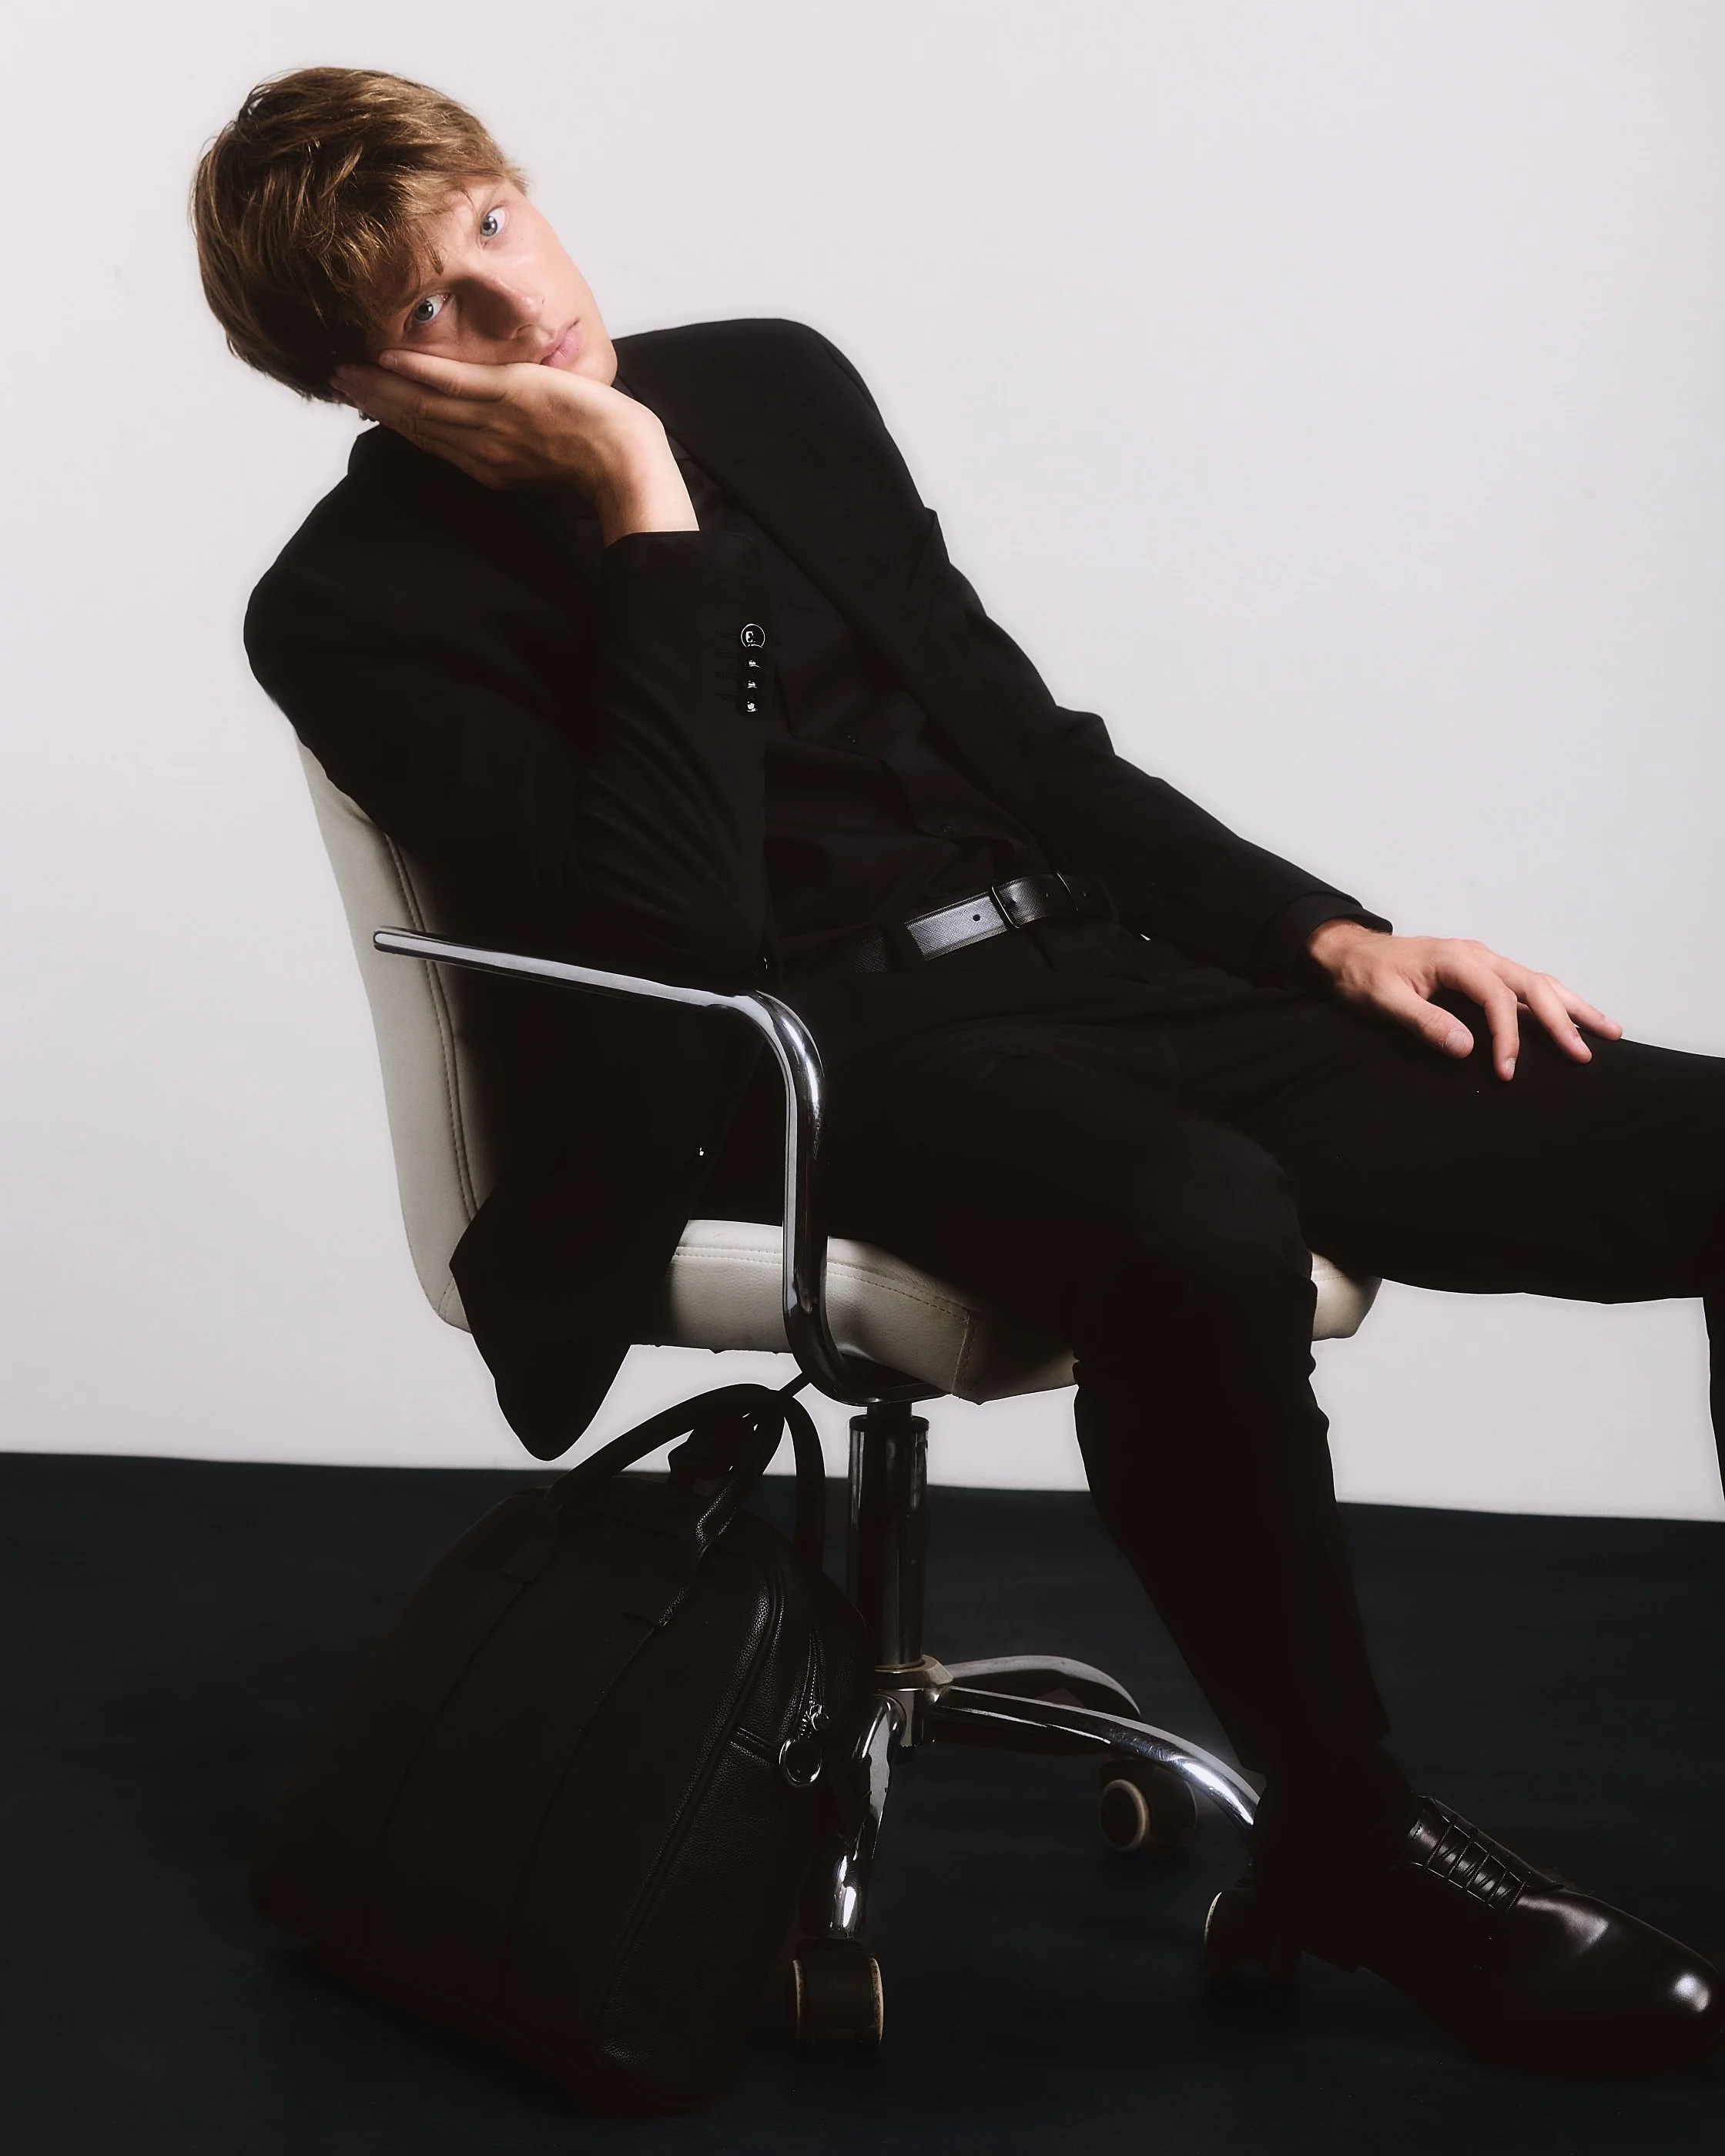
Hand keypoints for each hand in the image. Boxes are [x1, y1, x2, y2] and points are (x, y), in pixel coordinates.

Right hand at [328, 350, 696, 543]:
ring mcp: (490, 423)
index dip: (394, 418)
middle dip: (373, 402)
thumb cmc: (598, 466)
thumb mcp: (543, 463)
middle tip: (334, 380)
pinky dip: (419, 370)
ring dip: (380, 385)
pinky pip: (452, 383)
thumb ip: (515, 448)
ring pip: (421, 403)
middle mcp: (479, 449)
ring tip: (345, 369)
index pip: (430, 438)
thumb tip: (507, 434)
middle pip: (414, 422)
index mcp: (487, 466)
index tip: (365, 403)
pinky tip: (388, 358)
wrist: (624, 467)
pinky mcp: (507, 397)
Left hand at [1306, 920, 1621, 1079]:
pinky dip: (1554, 1000)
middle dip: (1562, 1019)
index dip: (1507, 1035)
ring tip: (1608, 1030)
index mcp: (1455, 959)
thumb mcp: (1384, 1000)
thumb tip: (1467, 1046)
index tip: (1506, 1071)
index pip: (1496, 997)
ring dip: (1572, 1006)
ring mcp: (1482, 960)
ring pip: (1537, 981)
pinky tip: (1573, 1016)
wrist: (1348, 952)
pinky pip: (1525, 984)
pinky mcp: (1481, 970)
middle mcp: (1477, 955)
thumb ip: (1423, 1022)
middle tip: (1584, 1054)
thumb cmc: (1363, 976)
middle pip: (1532, 984)